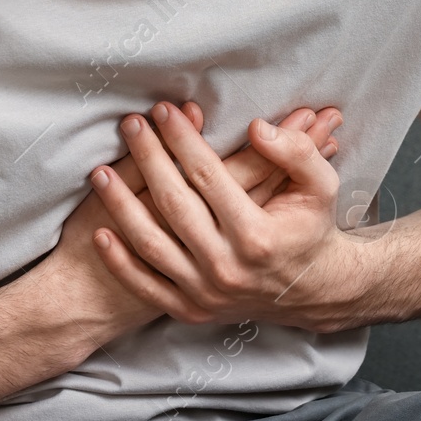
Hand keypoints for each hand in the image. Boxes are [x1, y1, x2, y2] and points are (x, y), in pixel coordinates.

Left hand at [89, 102, 364, 333]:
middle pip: (173, 203)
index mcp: (257, 235)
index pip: (207, 176)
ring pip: (151, 244)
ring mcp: (205, 292)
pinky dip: (120, 262)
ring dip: (120, 206)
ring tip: (99, 171)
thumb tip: (256, 129)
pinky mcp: (190, 310)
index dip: (183, 139)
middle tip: (131, 125)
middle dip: (148, 158)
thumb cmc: (311, 228)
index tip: (164, 110)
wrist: (311, 292)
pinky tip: (101, 231)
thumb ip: (297, 152)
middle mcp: (227, 267)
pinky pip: (146, 286)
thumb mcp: (321, 186)